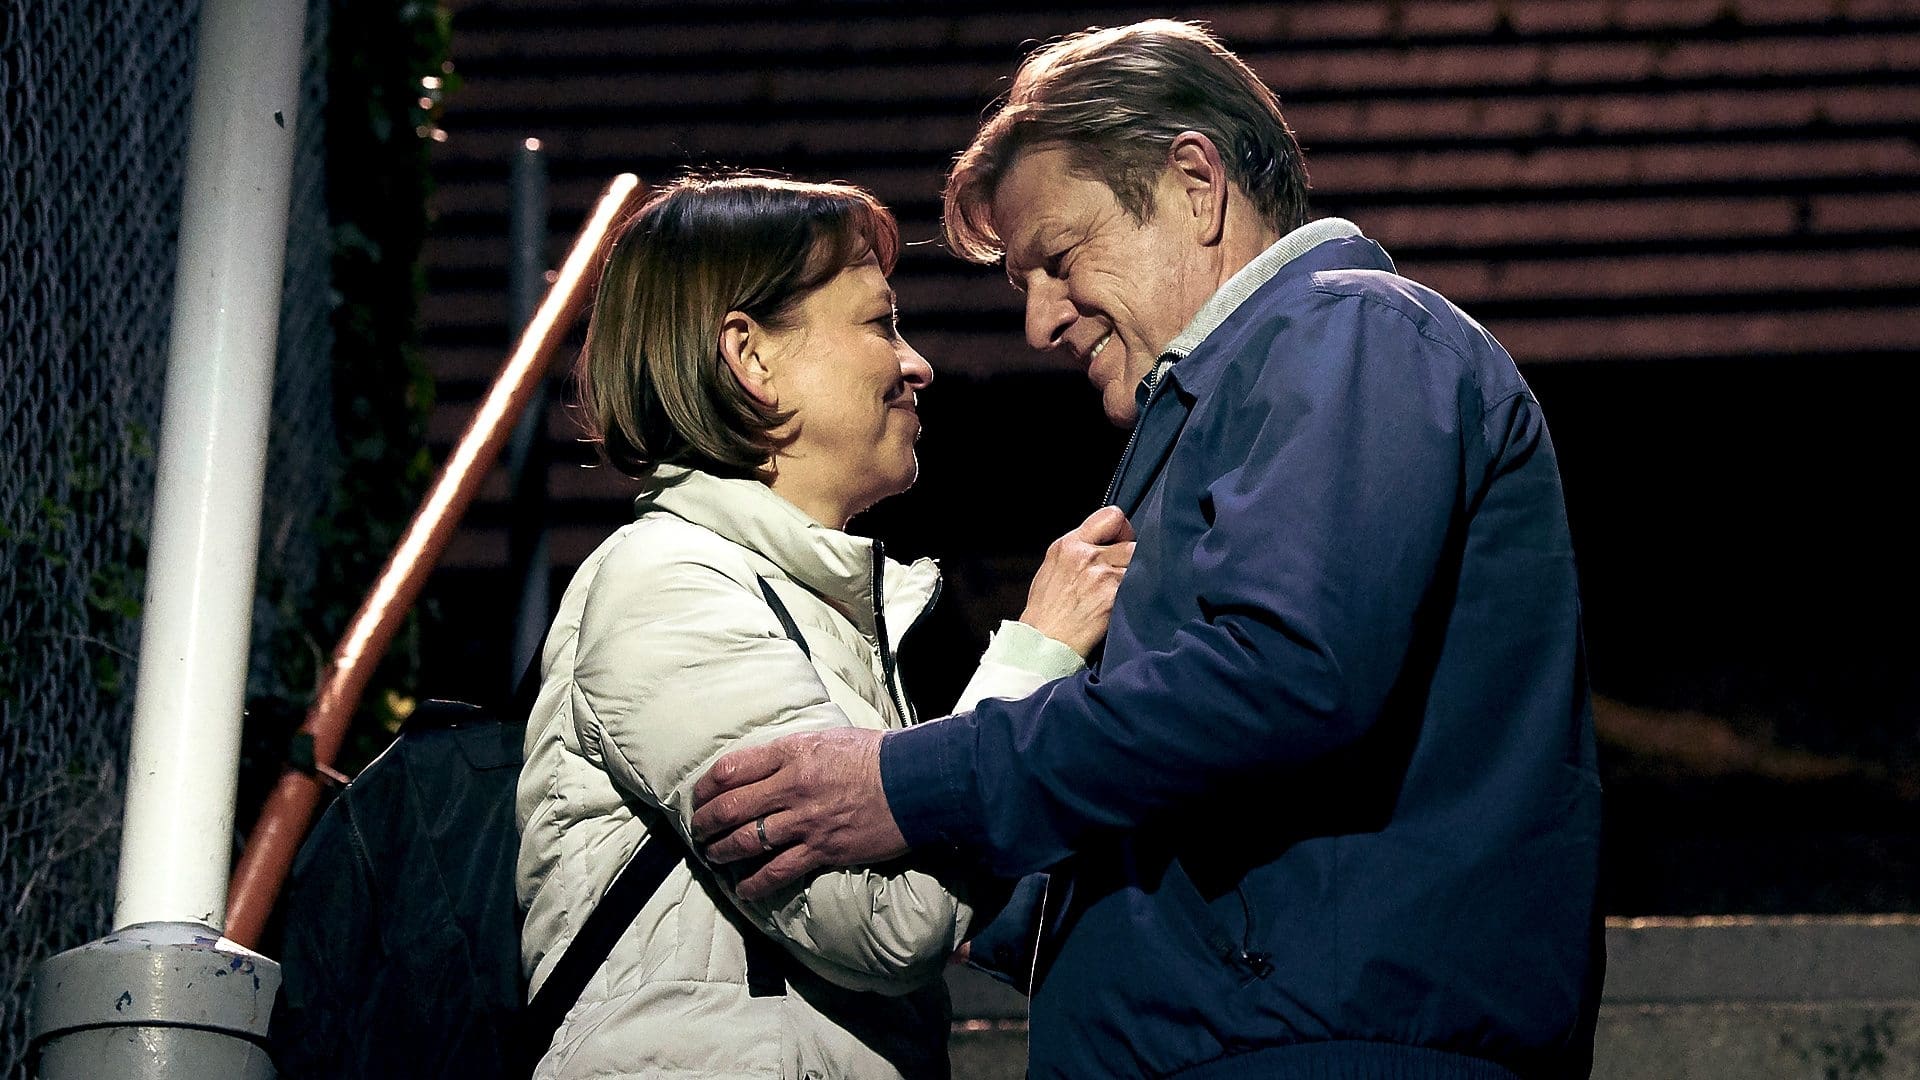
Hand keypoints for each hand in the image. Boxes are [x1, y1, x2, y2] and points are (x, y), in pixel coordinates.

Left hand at [691, 727, 907, 900]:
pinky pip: (777, 870)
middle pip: (731, 808)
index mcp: (790, 754)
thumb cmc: (876, 755)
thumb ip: (794, 753)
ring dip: (722, 852)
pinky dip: (755, 883)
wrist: (913, 782)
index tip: (700, 797)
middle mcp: (790, 787)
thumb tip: (769, 765)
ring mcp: (804, 821)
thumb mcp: (828, 740)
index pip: (731, 770)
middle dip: (706, 823)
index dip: (707, 787)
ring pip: (746, 841)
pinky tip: (743, 891)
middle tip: (698, 831)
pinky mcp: (821, 849)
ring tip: (713, 857)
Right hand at [1018, 505, 1134, 656]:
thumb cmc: (1047, 613)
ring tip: (1124, 592)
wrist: (1042, 644)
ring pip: (1139, 563)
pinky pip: (1141, 585)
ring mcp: (1100, 574)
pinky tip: (1127, 604)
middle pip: (1132, 540)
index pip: (1112, 515)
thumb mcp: (1053, 570)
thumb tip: (1104, 546)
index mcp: (1068, 544)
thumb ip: (1078, 553)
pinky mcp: (1113, 595)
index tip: (1120, 545)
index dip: (1122, 529)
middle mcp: (1084, 554)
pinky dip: (1139, 594)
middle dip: (1132, 556)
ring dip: (1137, 576)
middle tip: (1123, 575)